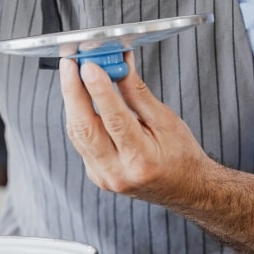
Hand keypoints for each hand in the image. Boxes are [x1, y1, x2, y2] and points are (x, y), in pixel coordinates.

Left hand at [60, 52, 214, 205]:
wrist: (184, 189)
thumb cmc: (181, 155)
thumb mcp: (166, 121)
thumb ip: (138, 93)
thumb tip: (120, 64)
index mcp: (142, 160)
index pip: (115, 119)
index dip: (99, 89)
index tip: (89, 65)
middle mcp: (118, 172)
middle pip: (85, 128)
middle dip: (73, 91)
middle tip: (69, 64)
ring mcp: (103, 177)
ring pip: (77, 134)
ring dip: (72, 101)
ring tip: (71, 73)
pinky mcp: (96, 175)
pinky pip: (80, 142)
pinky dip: (78, 116)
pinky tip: (79, 97)